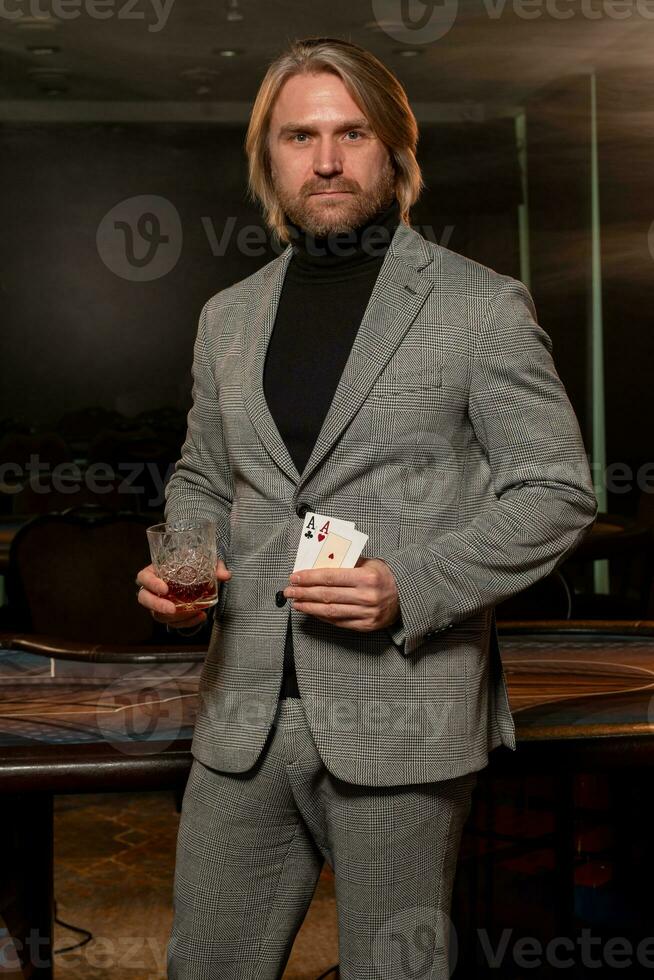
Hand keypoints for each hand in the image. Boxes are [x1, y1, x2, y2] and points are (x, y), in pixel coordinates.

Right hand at [136, 559, 231, 628]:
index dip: (151, 584)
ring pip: (158, 615)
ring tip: (194, 612)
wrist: (198, 575)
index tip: (165, 589)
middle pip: (144, 599)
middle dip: (157, 606)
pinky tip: (200, 617)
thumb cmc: (194, 565)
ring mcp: (160, 603)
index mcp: (156, 571)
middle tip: (172, 609)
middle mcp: (154, 589)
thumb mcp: (205, 562)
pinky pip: (173, 622)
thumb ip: (215, 567)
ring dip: (175, 618)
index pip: (143, 577)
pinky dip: (187, 622)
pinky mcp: (169, 614)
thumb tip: (225, 576)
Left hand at [283, 557, 399, 631]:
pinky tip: (312, 612)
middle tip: (288, 591)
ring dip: (309, 607)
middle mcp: (366, 596)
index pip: (330, 577)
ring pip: (330, 611)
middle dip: (304, 593)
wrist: (406, 595)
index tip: (294, 577)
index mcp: (366, 577)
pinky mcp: (366, 626)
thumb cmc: (383, 575)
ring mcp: (366, 613)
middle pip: (327, 595)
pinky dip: (323, 617)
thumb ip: (346, 564)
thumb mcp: (368, 563)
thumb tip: (316, 566)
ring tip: (296, 603)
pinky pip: (339, 622)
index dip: (309, 578)